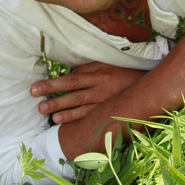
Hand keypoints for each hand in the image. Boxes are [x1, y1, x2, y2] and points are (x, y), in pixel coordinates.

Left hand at [30, 62, 145, 123]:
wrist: (152, 85)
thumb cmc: (127, 73)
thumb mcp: (109, 64)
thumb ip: (89, 68)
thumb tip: (69, 73)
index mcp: (100, 71)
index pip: (72, 76)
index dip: (53, 82)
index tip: (36, 86)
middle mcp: (101, 84)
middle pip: (72, 88)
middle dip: (51, 92)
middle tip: (33, 95)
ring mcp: (106, 98)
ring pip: (79, 102)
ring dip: (59, 106)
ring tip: (43, 110)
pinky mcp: (111, 109)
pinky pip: (89, 114)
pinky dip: (73, 117)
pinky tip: (59, 120)